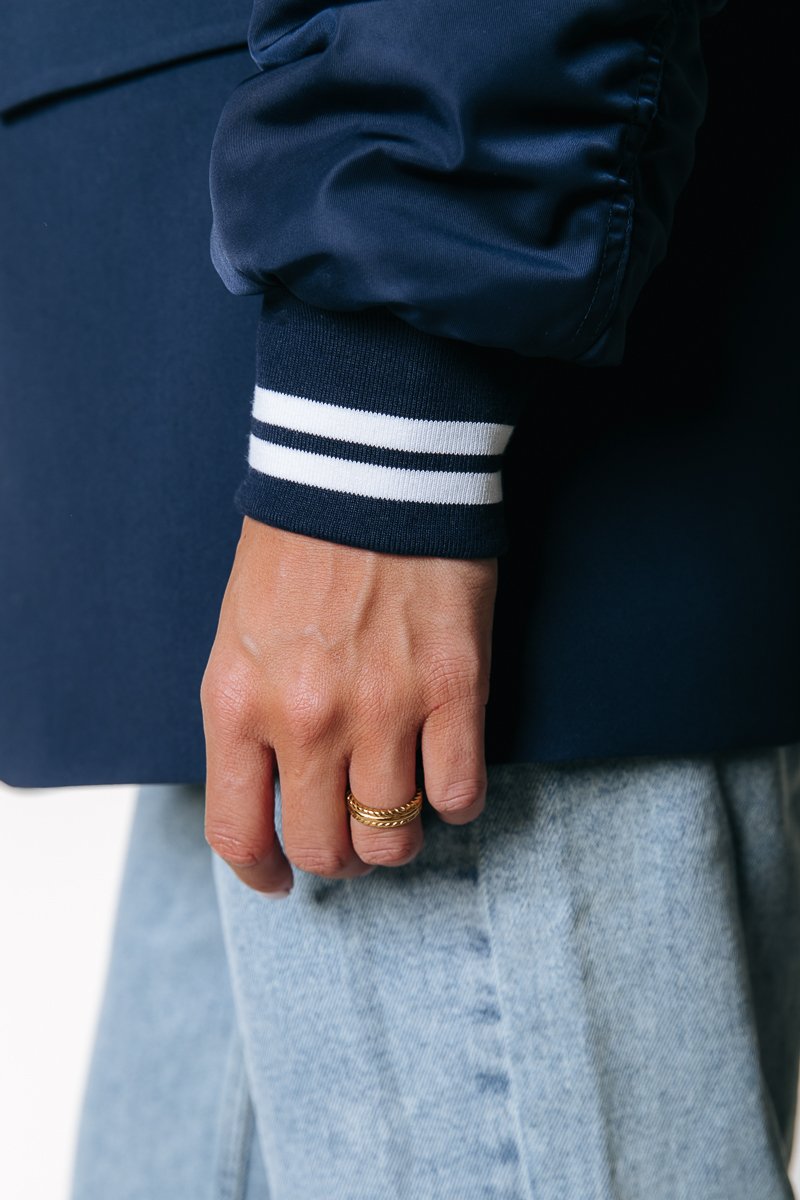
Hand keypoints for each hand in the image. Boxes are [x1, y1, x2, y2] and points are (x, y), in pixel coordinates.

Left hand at [200, 517, 496, 894]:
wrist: (366, 472)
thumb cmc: (297, 551)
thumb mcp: (239, 638)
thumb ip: (249, 720)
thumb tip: (276, 790)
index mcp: (238, 703)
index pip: (238, 831)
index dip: (261, 873)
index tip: (280, 880)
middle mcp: (306, 720)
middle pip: (327, 849)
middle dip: (340, 857)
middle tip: (353, 834)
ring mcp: (383, 708)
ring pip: (394, 837)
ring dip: (398, 835)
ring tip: (402, 804)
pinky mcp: (453, 688)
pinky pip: (459, 794)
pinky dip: (454, 799)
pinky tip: (446, 771)